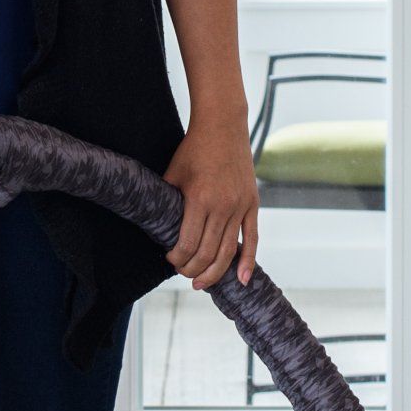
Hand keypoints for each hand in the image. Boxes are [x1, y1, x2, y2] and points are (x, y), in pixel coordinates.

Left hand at [163, 112, 258, 290]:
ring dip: (214, 272)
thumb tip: (158, 229)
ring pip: (228, 251)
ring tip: (202, 283)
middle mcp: (222, 206)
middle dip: (193, 270)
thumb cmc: (193, 149)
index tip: (170, 259)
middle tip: (183, 274)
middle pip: (208, 253)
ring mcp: (240, 206)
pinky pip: (252, 238)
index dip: (177, 258)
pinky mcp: (252, 204)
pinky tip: (241, 280)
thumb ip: (168, 202)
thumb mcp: (173, 174)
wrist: (223, 126)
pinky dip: (248, 261)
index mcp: (199, 199)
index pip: (188, 244)